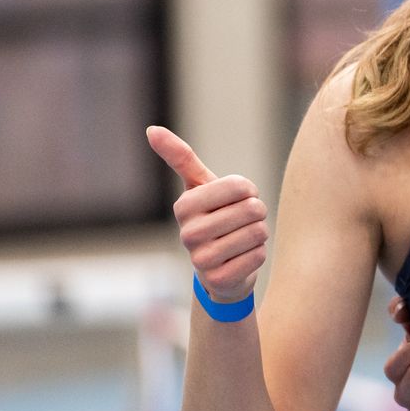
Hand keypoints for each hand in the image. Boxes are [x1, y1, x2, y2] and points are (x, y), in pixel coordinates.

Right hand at [146, 125, 267, 302]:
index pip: (240, 186)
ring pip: (257, 233)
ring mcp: (201, 260)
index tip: (237, 198)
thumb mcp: (199, 186)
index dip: (248, 191)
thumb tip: (151, 129)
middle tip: (241, 222)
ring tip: (241, 239)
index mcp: (184, 206)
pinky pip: (258, 256)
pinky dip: (258, 255)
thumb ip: (180, 157)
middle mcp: (188, 233)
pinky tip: (242, 258)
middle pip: (252, 210)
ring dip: (258, 234)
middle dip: (256, 213)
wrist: (218, 268)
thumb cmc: (212, 217)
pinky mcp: (218, 281)